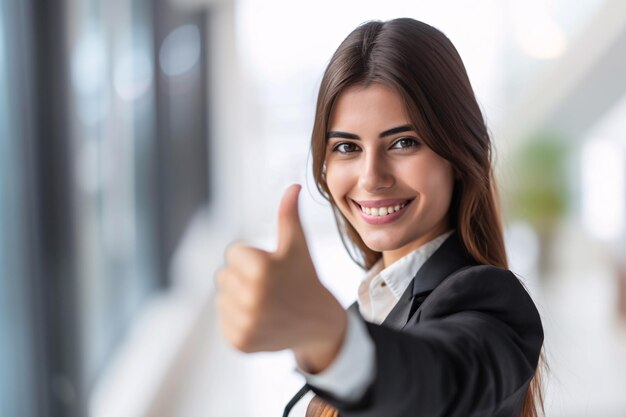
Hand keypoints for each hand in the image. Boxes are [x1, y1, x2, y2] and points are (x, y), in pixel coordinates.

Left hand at [216, 184, 346, 372]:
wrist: (318, 323)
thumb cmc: (304, 277)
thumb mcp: (297, 246)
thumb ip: (288, 215)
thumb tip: (293, 186)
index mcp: (261, 269)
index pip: (233, 254)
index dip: (252, 258)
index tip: (272, 269)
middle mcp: (251, 298)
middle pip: (224, 276)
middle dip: (244, 278)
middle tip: (270, 287)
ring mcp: (245, 323)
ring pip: (222, 298)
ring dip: (238, 298)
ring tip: (265, 304)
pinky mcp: (239, 342)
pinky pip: (223, 320)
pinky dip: (238, 320)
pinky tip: (260, 320)